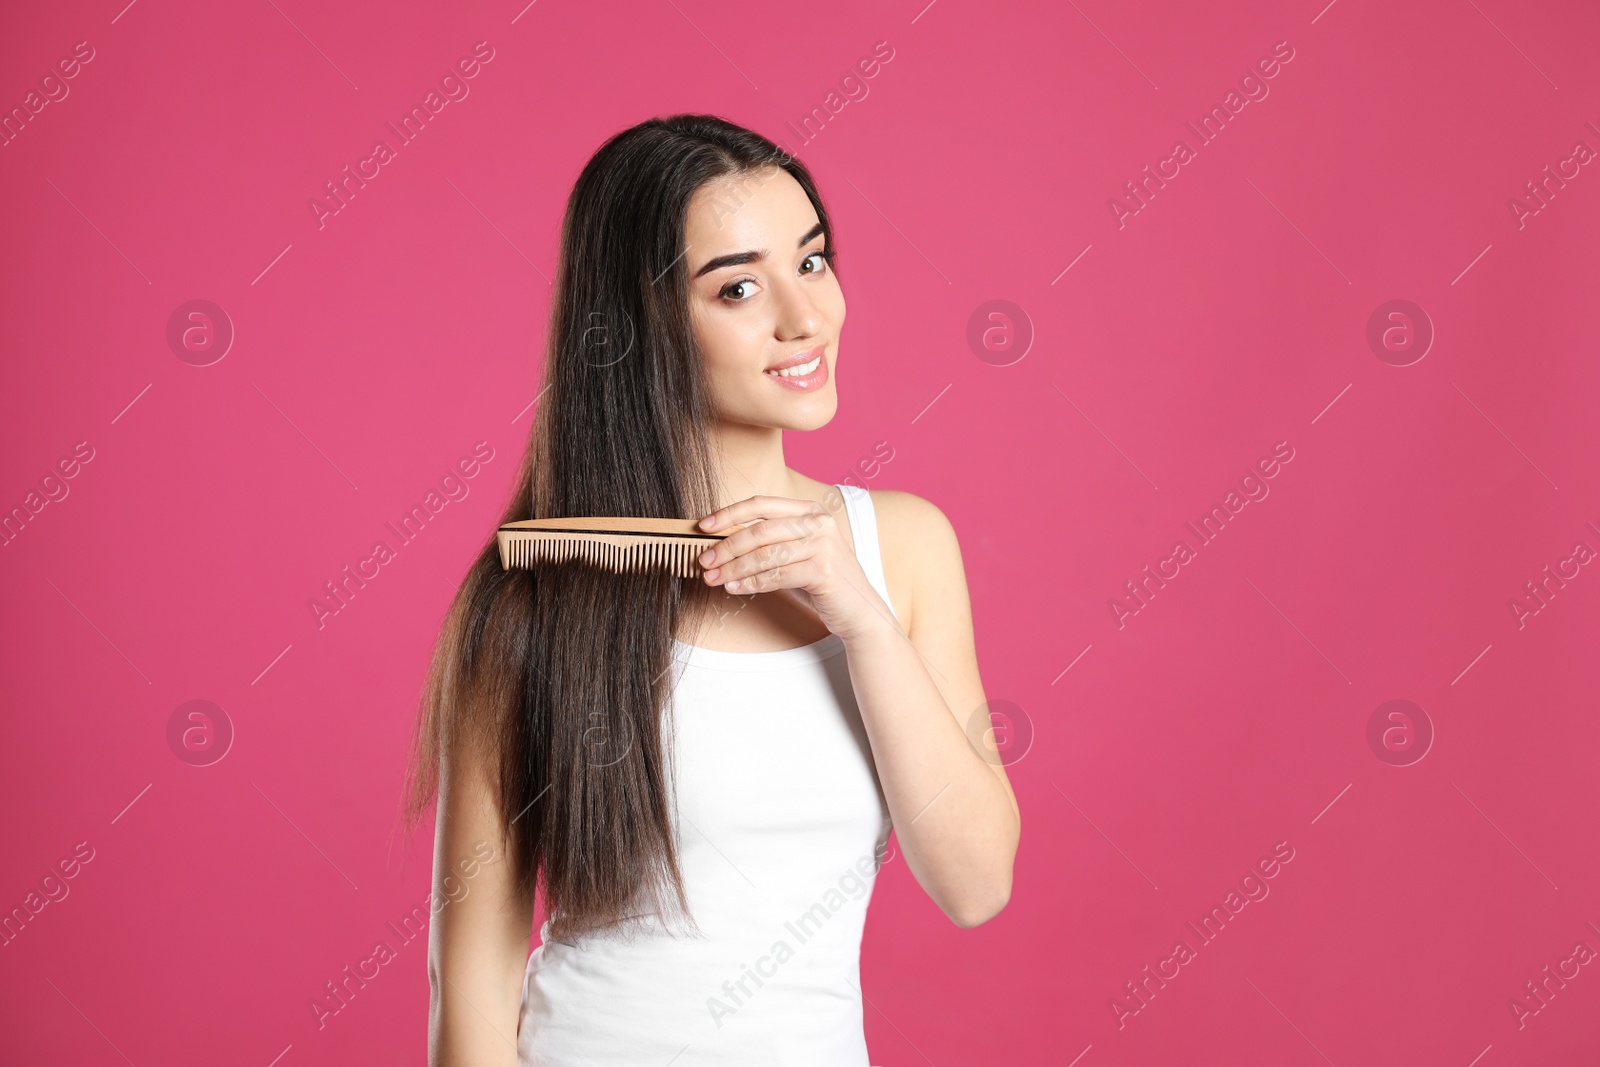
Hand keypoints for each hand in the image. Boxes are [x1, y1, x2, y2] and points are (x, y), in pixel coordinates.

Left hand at [697, 495, 885, 640]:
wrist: (860, 610)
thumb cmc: (823, 580)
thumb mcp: (797, 552)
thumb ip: (769, 542)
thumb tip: (723, 542)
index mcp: (811, 510)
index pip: (762, 504)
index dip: (729, 513)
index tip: (704, 526)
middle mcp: (819, 523)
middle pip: (759, 531)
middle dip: (726, 547)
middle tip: (704, 561)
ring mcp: (824, 545)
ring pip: (765, 555)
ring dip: (734, 568)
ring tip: (715, 579)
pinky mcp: (823, 570)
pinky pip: (776, 576)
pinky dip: (752, 583)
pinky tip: (736, 588)